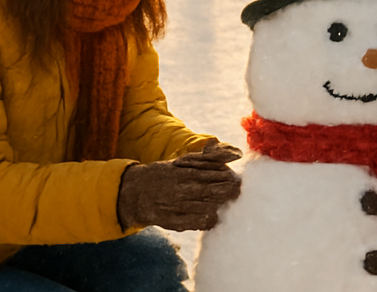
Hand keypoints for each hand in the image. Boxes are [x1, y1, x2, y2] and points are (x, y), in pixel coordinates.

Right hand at [116, 139, 241, 230]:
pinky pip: (193, 223)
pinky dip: (206, 221)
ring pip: (204, 207)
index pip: (212, 174)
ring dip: (220, 206)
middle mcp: (181, 189)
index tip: (242, 179)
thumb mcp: (183, 162)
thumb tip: (234, 153)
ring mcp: (176, 206)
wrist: (135, 192)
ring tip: (232, 204)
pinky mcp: (171, 221)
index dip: (229, 178)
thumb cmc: (165, 174)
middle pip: (211, 191)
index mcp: (185, 172)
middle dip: (228, 192)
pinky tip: (214, 219)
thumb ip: (208, 158)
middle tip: (240, 191)